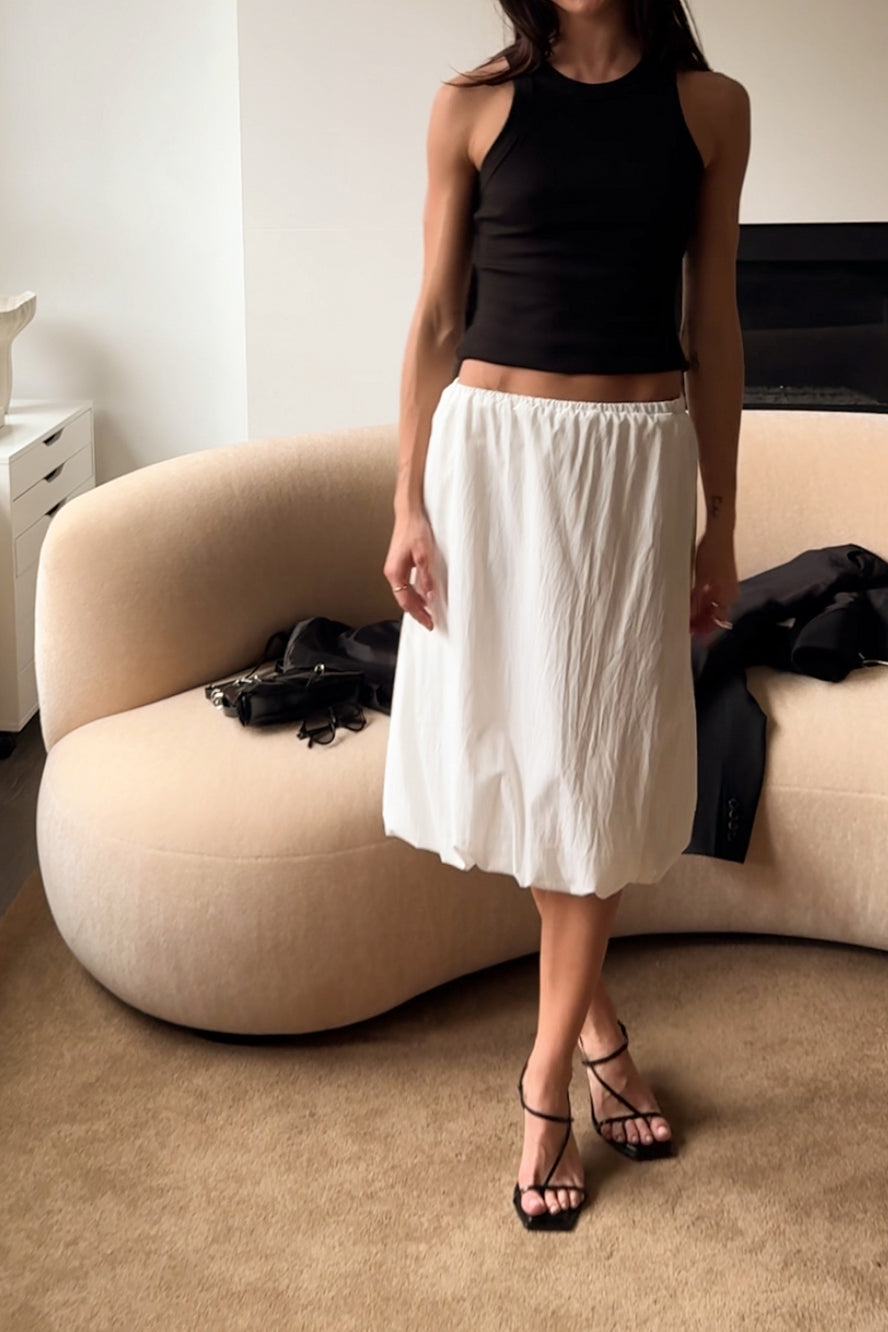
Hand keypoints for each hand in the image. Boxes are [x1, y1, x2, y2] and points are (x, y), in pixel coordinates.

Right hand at [383, 507, 441, 631]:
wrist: (408, 513)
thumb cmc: (414, 530)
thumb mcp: (425, 556)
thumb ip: (426, 578)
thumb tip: (429, 596)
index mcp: (395, 573)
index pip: (406, 602)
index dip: (419, 614)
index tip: (429, 623)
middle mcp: (392, 573)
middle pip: (404, 600)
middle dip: (417, 612)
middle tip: (430, 621)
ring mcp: (394, 568)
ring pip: (404, 593)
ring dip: (416, 603)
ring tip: (428, 611)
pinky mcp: (399, 564)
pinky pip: (406, 585)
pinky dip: (415, 593)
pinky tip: (424, 594)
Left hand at [690, 527, 737, 638]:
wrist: (719, 534)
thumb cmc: (711, 553)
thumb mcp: (700, 578)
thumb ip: (697, 599)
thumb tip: (692, 616)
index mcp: (726, 595)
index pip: (717, 622)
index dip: (704, 630)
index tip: (691, 634)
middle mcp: (730, 594)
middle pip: (716, 616)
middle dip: (702, 623)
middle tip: (686, 627)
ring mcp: (728, 587)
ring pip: (715, 607)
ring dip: (702, 613)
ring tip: (687, 616)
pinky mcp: (724, 580)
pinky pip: (715, 597)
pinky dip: (704, 602)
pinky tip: (693, 602)